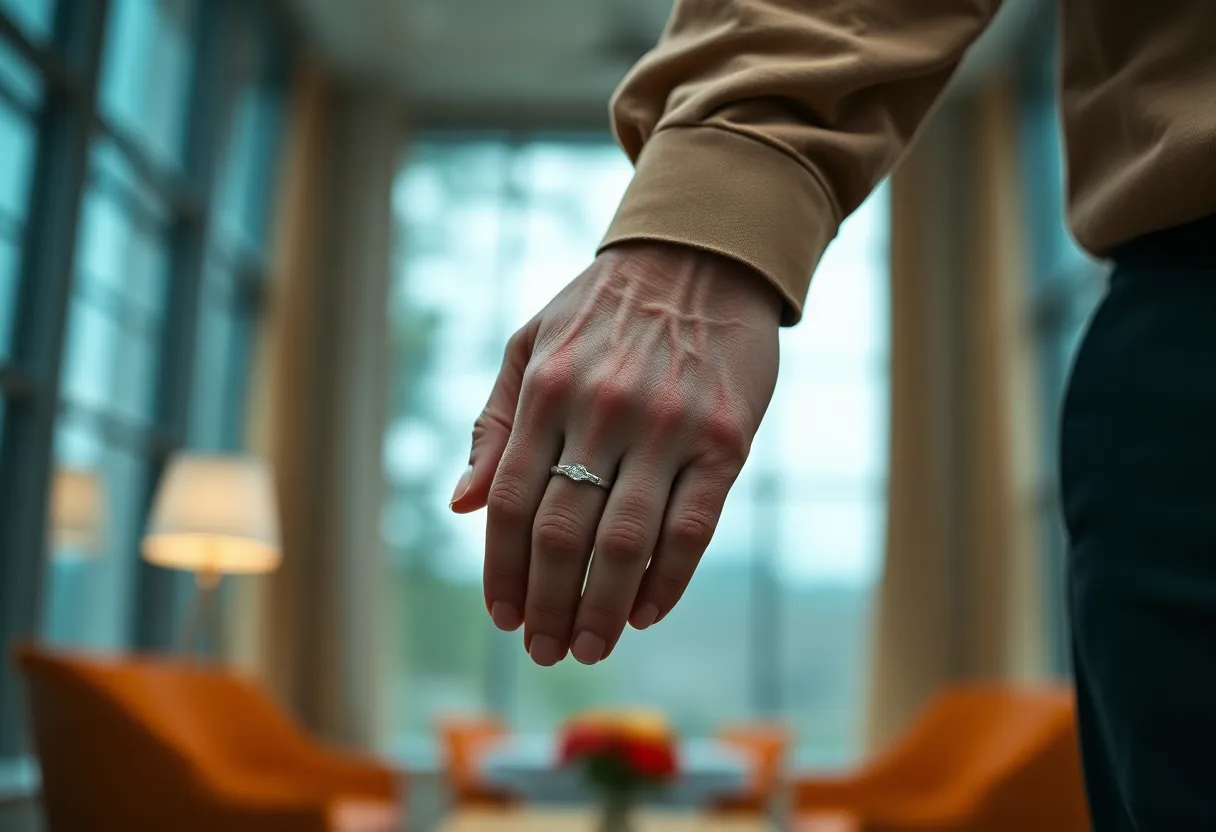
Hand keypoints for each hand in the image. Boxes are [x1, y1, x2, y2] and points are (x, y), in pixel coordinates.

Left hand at [450, 242, 781, 665]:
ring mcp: (667, 427)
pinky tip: (644, 613)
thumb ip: (493, 425)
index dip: (499, 571)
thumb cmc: (604, 310)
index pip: (508, 503)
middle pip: (561, 535)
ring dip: (600, 610)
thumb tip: (460, 507)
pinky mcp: (725, 440)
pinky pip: (692, 528)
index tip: (502, 617)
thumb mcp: (528, 346)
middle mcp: (601, 411)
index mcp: (546, 391)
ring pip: (624, 543)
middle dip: (545, 606)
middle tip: (543, 651)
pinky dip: (667, 581)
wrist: (701, 258)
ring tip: (588, 648)